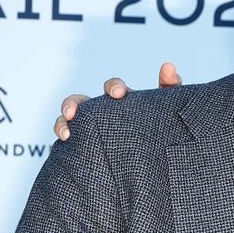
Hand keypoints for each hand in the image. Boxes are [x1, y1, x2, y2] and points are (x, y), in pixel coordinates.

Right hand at [54, 62, 181, 140]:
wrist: (163, 166)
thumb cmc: (167, 131)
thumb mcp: (171, 111)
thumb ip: (170, 88)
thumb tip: (167, 66)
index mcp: (124, 103)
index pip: (113, 88)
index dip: (112, 86)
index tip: (118, 94)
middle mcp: (104, 114)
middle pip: (82, 101)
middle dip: (74, 103)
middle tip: (75, 112)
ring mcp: (93, 130)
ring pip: (69, 120)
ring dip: (61, 121)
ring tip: (66, 133)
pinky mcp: (87, 148)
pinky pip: (69, 142)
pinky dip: (62, 138)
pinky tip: (65, 144)